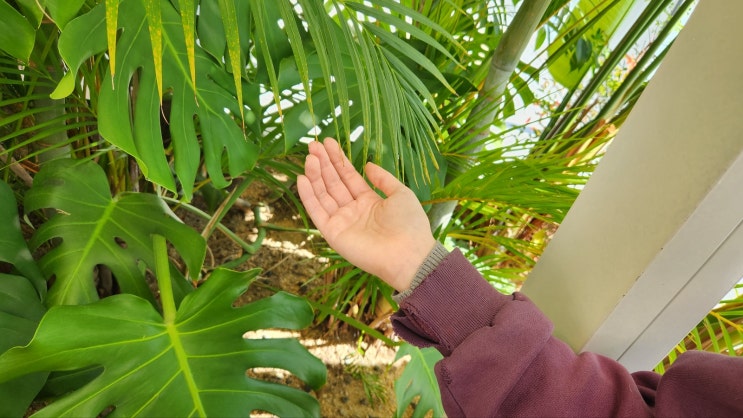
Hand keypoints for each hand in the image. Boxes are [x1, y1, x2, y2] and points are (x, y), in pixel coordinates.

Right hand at [297, 138, 435, 291]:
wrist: (408, 254)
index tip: (327, 142)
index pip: (348, 176)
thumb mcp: (400, 193)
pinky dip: (308, 196)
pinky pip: (317, 212)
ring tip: (309, 157)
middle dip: (323, 163)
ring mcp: (342, 221)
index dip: (338, 160)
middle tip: (313, 145)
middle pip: (333, 183)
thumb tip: (368, 164)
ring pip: (323, 194)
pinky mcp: (333, 233)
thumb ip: (383, 179)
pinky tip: (302, 178)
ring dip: (315, 175)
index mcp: (369, 201)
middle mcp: (353, 210)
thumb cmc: (409, 224)